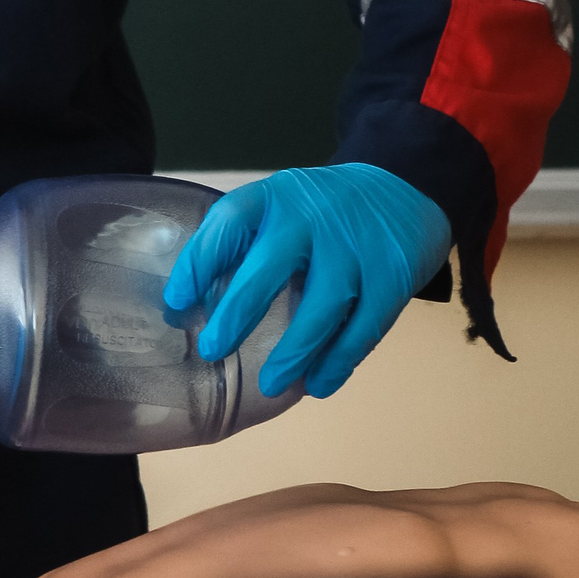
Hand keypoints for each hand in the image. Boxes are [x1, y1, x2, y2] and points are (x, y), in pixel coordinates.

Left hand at [162, 163, 452, 401]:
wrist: (401, 192)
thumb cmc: (320, 213)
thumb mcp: (280, 208)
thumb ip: (242, 245)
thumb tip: (185, 306)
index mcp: (274, 197)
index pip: (229, 222)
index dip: (198, 261)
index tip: (176, 301)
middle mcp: (312, 218)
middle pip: (269, 269)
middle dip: (237, 314)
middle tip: (212, 350)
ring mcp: (354, 248)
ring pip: (320, 308)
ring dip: (293, 353)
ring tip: (269, 386)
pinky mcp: (391, 278)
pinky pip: (362, 329)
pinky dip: (338, 362)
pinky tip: (319, 384)